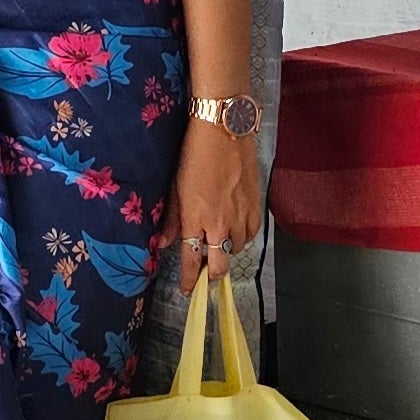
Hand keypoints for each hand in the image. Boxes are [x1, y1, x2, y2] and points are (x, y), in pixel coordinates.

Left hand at [169, 119, 260, 287]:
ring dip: (227, 250)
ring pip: (237, 249)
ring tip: (220, 241)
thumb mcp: (176, 186)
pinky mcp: (255, 205)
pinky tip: (236, 228)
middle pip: (219, 264)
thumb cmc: (194, 154)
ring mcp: (240, 215)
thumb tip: (163, 242)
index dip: (189, 278)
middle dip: (211, 273)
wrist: (224, 130)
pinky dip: (243, 236)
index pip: (191, 259)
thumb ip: (171, 218)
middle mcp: (219, 223)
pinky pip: (252, 232)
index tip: (188, 289)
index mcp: (195, 218)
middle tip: (206, 271)